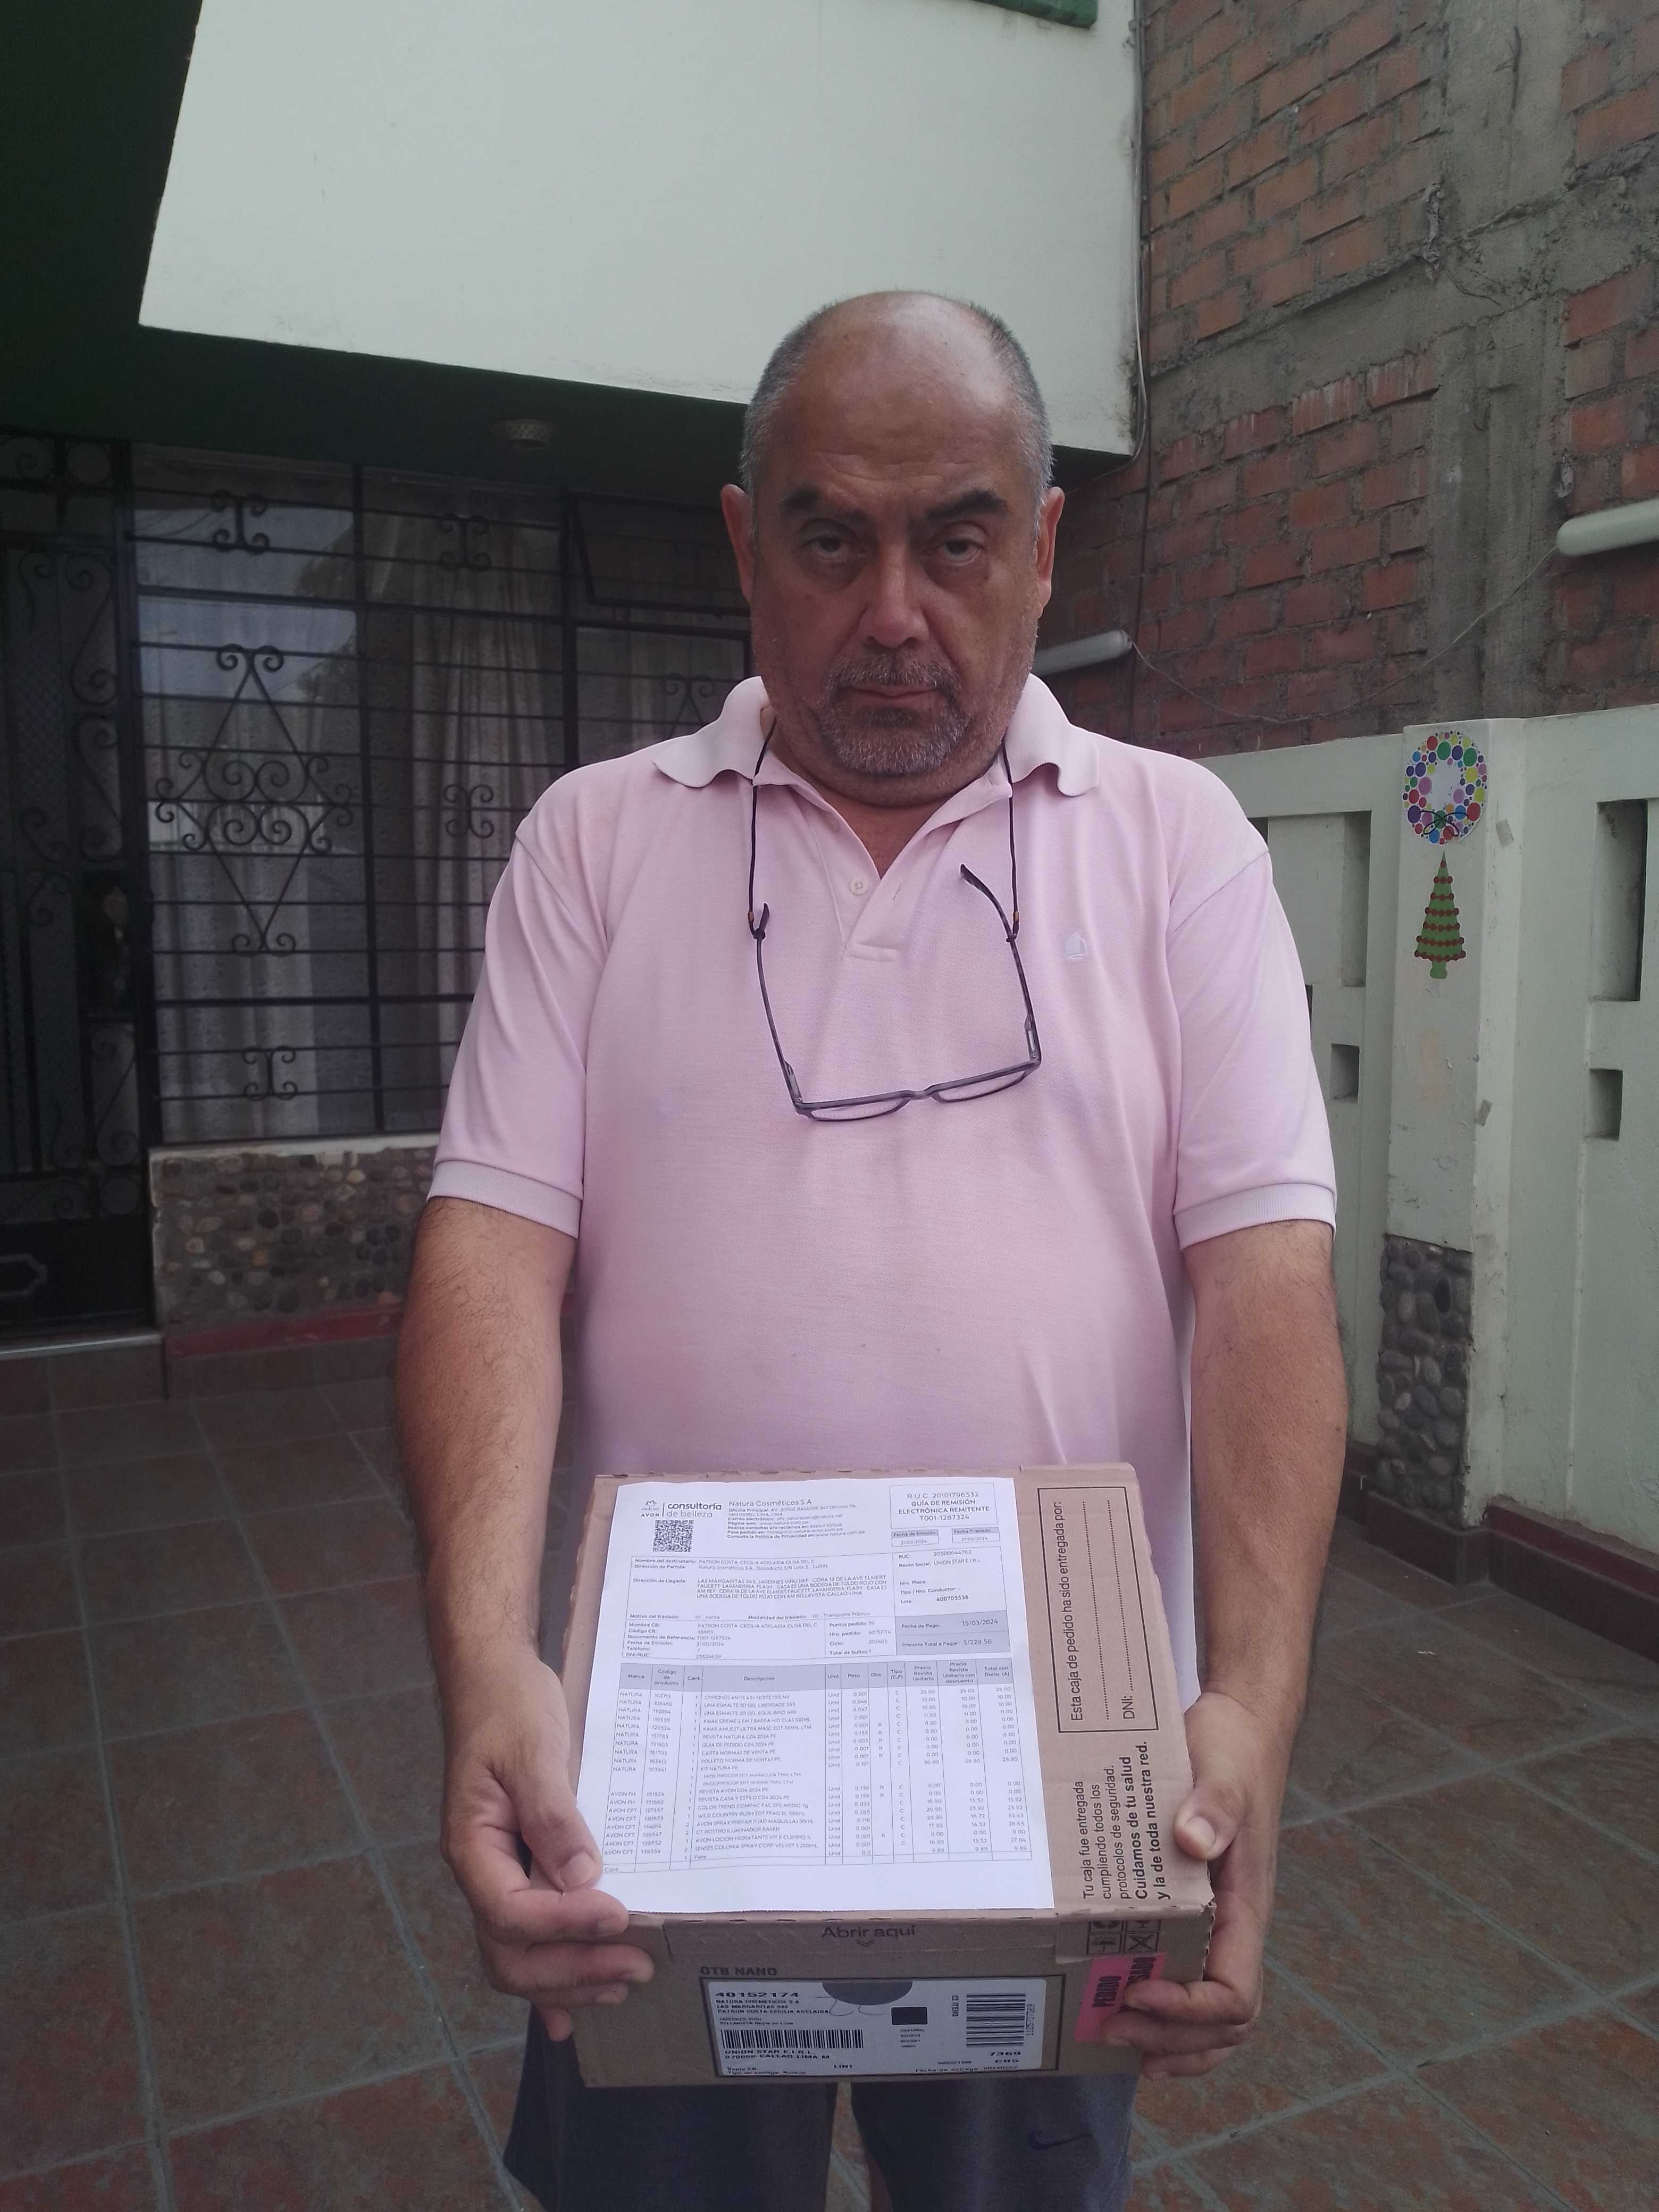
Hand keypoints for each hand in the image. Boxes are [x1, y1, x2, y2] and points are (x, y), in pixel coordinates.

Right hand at [439, 1645, 653, 2040]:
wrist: (493, 1678)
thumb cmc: (507, 1706)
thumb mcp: (531, 1749)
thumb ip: (553, 1813)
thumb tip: (583, 1876)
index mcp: (472, 1846)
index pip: (510, 1912)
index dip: (564, 1925)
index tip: (619, 1916)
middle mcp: (481, 1872)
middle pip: (512, 1953)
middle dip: (572, 1970)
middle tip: (635, 1968)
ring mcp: (499, 1876)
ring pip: (520, 1957)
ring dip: (569, 1980)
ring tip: (624, 1984)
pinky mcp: (520, 1870)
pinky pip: (528, 1937)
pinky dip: (552, 1977)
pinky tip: (574, 2014)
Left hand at [1103, 1689, 1288, 2078]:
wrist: (1237, 1726)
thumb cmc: (1233, 1752)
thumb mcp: (1223, 1772)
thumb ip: (1215, 1805)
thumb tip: (1193, 1840)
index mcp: (1248, 1907)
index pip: (1235, 1993)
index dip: (1189, 2008)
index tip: (1138, 1989)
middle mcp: (1235, 1925)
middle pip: (1225, 2020)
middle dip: (1172, 2038)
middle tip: (1111, 2028)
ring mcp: (1216, 1920)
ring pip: (1211, 2012)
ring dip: (1171, 2039)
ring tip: (1119, 2039)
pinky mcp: (1191, 1905)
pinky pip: (1186, 1974)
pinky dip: (1163, 2009)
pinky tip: (1124, 2008)